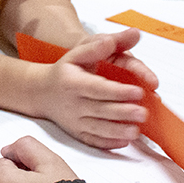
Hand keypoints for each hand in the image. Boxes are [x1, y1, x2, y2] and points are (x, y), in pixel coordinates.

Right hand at [42, 31, 153, 147]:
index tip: (137, 91)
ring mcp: (74, 120)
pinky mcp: (77, 132)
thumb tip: (117, 39)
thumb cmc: (63, 71)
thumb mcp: (77, 53)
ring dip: (118, 131)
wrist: (40, 92)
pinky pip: (93, 141)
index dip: (118, 91)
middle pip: (101, 110)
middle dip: (123, 112)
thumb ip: (99, 46)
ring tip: (136, 130)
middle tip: (143, 112)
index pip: (98, 88)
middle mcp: (73, 103)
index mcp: (73, 82)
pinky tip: (124, 141)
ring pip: (98, 129)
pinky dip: (108, 143)